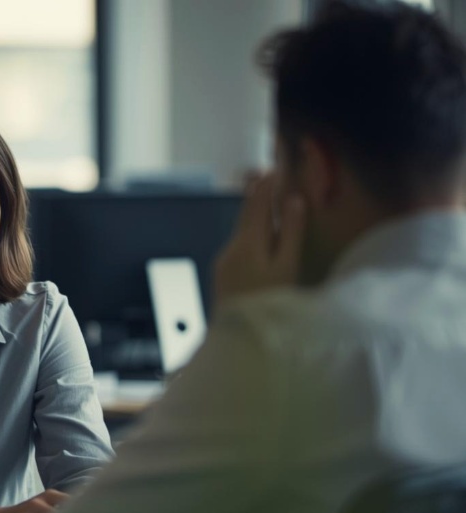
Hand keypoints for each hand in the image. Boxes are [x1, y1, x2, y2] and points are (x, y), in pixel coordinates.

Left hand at [212, 172, 304, 309]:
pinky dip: (250, 237)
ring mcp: (224, 263)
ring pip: (241, 233)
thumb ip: (290, 234)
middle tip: (265, 177)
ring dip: (254, 218)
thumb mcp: (287, 268)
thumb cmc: (270, 305)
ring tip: (267, 204)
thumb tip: (293, 200)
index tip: (273, 168)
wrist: (237, 340)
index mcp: (247, 242)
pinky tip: (259, 240)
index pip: (255, 204)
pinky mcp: (222, 277)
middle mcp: (231, 248)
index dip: (265, 186)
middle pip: (245, 217)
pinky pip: (238, 249)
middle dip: (256, 198)